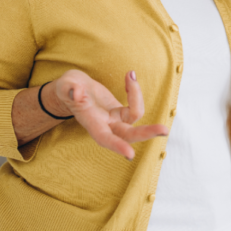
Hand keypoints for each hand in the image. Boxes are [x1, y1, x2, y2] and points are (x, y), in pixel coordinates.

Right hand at [48, 69, 167, 158]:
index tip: (130, 154)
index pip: (105, 138)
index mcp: (92, 123)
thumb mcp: (65, 85)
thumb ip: (69, 89)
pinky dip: (134, 90)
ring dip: (138, 97)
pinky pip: (134, 104)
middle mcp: (106, 125)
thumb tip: (77, 92)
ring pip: (135, 117)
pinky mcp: (122, 111)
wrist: (73, 88)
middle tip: (165, 130)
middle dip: (146, 133)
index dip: (117, 146)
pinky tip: (129, 75)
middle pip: (128, 134)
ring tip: (130, 75)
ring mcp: (115, 119)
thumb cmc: (67, 88)